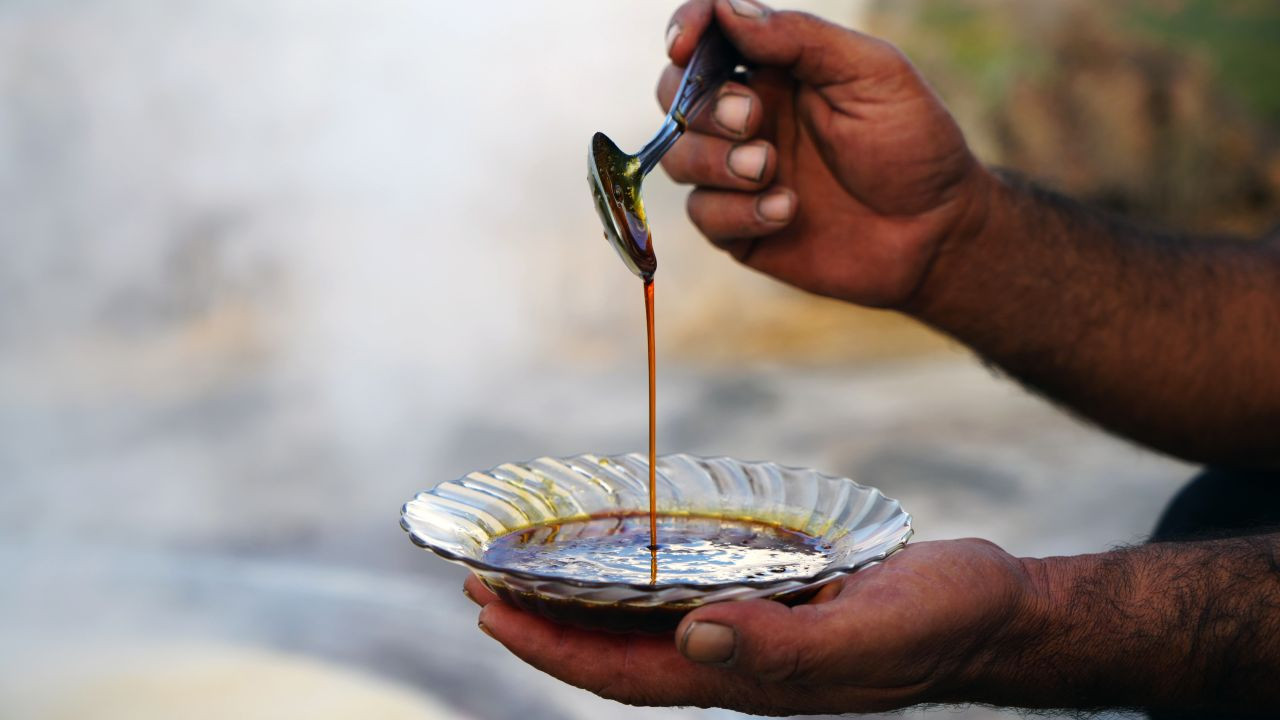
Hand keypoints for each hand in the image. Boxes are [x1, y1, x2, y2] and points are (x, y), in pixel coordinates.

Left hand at [465, 539, 1034, 714]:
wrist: (991, 613)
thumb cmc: (939, 624)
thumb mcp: (871, 634)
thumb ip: (786, 647)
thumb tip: (695, 638)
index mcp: (748, 680)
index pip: (622, 673)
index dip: (550, 647)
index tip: (488, 608)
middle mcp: (736, 661)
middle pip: (616, 650)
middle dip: (544, 620)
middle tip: (480, 576)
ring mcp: (752, 633)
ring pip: (643, 621)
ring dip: (581, 595)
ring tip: (530, 560)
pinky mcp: (772, 600)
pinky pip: (685, 591)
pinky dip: (640, 571)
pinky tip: (624, 544)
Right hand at [657, 0, 991, 306]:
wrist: (936, 234)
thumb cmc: (914, 144)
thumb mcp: (871, 73)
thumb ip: (800, 38)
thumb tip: (728, 7)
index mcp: (776, 70)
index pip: (709, 38)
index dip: (686, 31)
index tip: (684, 44)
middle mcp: (749, 118)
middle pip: (676, 97)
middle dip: (703, 107)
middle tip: (752, 121)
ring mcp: (739, 175)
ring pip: (678, 157)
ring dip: (716, 161)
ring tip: (770, 170)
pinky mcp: (739, 228)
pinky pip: (703, 213)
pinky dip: (738, 211)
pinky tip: (787, 211)